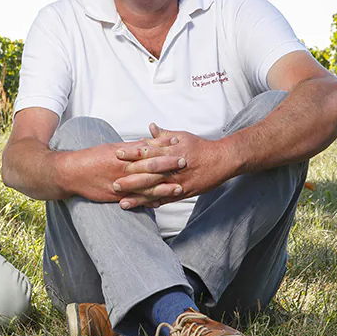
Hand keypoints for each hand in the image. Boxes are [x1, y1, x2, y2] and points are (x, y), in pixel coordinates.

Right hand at [61, 140, 183, 205]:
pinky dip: (148, 201)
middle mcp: (123, 170)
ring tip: (179, 187)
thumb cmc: (90, 158)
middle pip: (150, 167)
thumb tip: (147, 142)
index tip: (178, 143)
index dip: (163, 147)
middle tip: (185, 162)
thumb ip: (130, 147)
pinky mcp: (116, 197)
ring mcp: (121, 185)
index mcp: (122, 155)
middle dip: (168, 165)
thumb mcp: (111, 148)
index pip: (147, 150)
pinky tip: (160, 202)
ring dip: (164, 187)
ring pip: (146, 186)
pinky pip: (136, 200)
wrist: (72, 173)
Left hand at [113, 123, 236, 208]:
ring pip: (155, 190)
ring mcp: (178, 181)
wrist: (223, 160)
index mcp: (170, 150)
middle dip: (130, 180)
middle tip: (113, 183)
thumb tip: (150, 127)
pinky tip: (142, 208)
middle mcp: (173, 166)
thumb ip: (163, 135)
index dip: (131, 153)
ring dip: (138, 197)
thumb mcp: (182, 136)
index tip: (117, 154)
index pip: (147, 151)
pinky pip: (166, 199)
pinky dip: (154, 203)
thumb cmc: (201, 147)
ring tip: (123, 202)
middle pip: (148, 173)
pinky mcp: (184, 192)